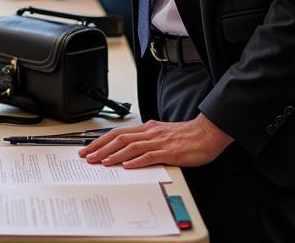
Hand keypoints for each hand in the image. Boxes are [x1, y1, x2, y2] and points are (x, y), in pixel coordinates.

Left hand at [79, 113, 232, 168]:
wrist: (207, 133)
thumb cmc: (186, 137)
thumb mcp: (162, 136)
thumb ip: (147, 141)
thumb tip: (131, 152)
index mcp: (147, 128)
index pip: (118, 133)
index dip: (102, 141)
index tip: (89, 148)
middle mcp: (150, 132)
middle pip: (119, 138)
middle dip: (101, 147)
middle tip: (87, 156)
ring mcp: (159, 141)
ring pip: (131, 146)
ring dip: (114, 155)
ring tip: (101, 162)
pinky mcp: (170, 152)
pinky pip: (150, 156)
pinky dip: (137, 161)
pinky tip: (127, 166)